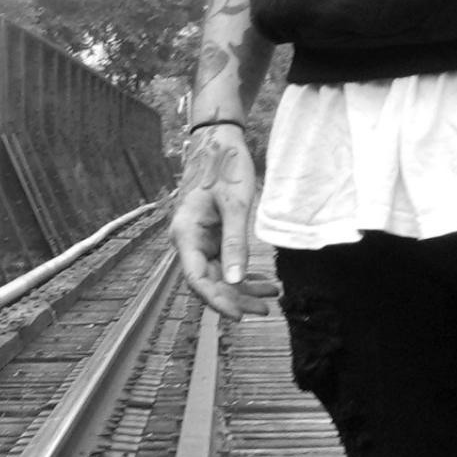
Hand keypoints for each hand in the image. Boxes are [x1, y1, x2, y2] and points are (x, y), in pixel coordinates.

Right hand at [172, 124, 263, 320]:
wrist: (219, 140)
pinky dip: (243, 272)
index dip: (217, 301)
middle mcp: (188, 240)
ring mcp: (199, 238)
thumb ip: (235, 244)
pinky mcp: (211, 234)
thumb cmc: (225, 167)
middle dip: (236, 298)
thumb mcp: (235, 205)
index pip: (198, 279)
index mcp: (186, 234)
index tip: (238, 316)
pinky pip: (225, 261)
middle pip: (209, 281)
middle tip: (264, 310)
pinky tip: (263, 280)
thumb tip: (236, 281)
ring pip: (219, 274)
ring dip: (243, 288)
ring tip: (270, 297)